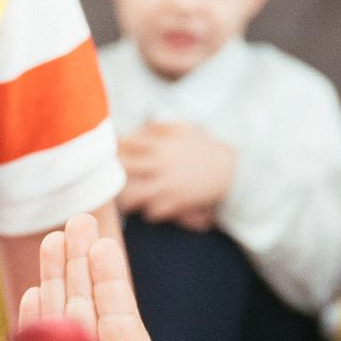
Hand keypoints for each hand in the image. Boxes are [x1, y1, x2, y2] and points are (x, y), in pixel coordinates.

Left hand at [117, 121, 235, 229]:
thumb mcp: (182, 130)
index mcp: (160, 144)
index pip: (124, 144)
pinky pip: (150, 213)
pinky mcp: (177, 203)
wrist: (232, 171)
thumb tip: (133, 131)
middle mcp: (160, 164)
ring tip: (128, 198)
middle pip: (121, 169)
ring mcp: (167, 185)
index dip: (111, 150)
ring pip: (131, 196)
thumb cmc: (204, 149)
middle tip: (111, 180)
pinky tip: (151, 207)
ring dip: (127, 198)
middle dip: (112, 174)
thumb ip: (157, 128)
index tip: (108, 155)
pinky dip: (148, 212)